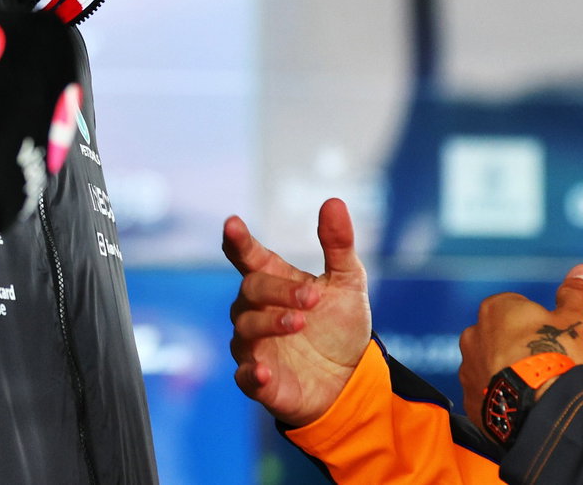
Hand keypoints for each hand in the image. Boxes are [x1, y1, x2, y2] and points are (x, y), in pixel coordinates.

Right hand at [222, 198, 371, 426]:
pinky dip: (250, 373)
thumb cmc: (340, 326)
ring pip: (246, 328)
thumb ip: (338, 244)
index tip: (232, 223)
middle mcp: (257, 309)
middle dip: (278, 290)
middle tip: (312, 298)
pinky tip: (263, 370)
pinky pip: (244, 376)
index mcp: (275, 280)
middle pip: (251, 290)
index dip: (239, 240)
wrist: (351, 378)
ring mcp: (255, 345)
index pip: (248, 256)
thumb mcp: (348, 281)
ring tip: (299, 323)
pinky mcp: (259, 381)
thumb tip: (333, 201)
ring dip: (270, 323)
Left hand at [458, 264, 582, 428]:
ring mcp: (468, 369)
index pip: (514, 307)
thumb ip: (574, 294)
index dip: (535, 323)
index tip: (550, 338)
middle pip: (498, 336)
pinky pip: (484, 394)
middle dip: (515, 346)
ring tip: (532, 387)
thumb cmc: (554, 357)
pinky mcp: (469, 401)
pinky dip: (498, 398)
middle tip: (542, 363)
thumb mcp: (572, 321)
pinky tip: (520, 405)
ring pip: (487, 365)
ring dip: (504, 371)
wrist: (540, 409)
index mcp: (495, 309)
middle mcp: (474, 335)